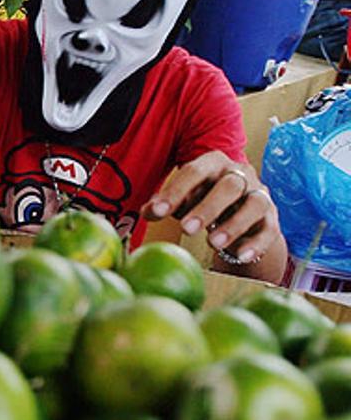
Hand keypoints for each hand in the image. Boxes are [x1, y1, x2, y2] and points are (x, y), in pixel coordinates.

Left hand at [141, 151, 285, 279]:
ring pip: (254, 205)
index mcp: (213, 163)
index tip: (158, 211)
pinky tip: (241, 256)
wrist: (239, 210)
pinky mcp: (272, 217)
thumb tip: (147, 211)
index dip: (175, 191)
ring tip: (212, 244)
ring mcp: (260, 194)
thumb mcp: (182, 199)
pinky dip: (256, 244)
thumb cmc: (202, 199)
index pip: (194, 171)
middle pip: (229, 186)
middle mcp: (240, 173)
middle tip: (186, 229)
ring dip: (234, 225)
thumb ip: (164, 205)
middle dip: (207, 208)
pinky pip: (269, 229)